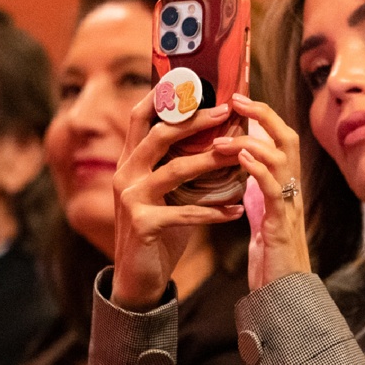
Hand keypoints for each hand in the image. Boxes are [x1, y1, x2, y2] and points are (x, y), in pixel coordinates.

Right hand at [110, 94, 244, 310]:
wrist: (137, 278)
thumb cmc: (157, 232)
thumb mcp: (164, 194)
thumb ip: (177, 167)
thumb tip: (217, 140)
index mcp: (129, 162)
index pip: (140, 117)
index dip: (164, 98)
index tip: (195, 85)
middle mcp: (125, 174)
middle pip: (159, 136)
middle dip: (194, 122)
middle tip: (226, 113)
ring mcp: (131, 199)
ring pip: (174, 170)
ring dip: (210, 163)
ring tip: (239, 158)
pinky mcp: (143, 224)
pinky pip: (185, 212)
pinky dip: (214, 212)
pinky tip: (237, 212)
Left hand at [215, 94, 309, 289]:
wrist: (283, 298)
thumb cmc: (272, 258)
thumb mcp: (262, 217)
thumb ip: (258, 191)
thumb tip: (245, 167)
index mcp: (284, 187)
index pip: (280, 140)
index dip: (263, 116)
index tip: (238, 98)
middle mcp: (292, 191)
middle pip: (288, 138)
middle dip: (264, 115)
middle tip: (236, 99)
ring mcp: (289, 207)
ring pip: (282, 160)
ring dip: (252, 142)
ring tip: (225, 136)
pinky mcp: (281, 226)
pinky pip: (274, 189)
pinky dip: (259, 169)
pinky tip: (242, 157)